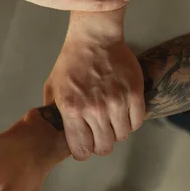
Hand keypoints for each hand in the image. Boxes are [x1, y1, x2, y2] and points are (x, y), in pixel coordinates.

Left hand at [43, 17, 144, 158]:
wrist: (93, 38)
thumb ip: (53, 112)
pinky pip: (137, 122)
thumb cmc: (70, 62)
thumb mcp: (52, 87)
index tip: (84, 146)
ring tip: (110, 120)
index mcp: (71, 109)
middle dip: (100, 144)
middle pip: (104, 147)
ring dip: (116, 132)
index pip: (82, 149)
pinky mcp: (134, 94)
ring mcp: (116, 102)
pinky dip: (130, 121)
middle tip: (99, 135)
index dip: (83, 152)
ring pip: (122, 136)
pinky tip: (122, 111)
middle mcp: (94, 109)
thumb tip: (56, 131)